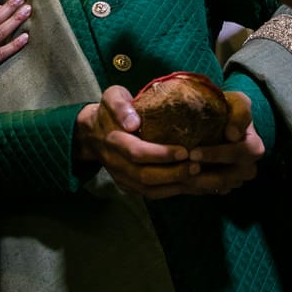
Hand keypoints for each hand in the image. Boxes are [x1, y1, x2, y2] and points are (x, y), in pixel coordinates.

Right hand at [74, 87, 263, 198]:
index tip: (184, 150)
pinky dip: (173, 192)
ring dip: (176, 186)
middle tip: (198, 166)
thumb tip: (133, 122)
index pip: (138, 153)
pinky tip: (193, 187)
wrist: (92, 134)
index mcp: (114, 141)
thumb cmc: (108, 111)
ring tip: (200, 178)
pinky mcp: (129, 186)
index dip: (161, 154)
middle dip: (174, 174)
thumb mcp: (111, 97)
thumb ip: (120, 105)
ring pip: (150, 190)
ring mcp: (122, 178)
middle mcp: (117, 164)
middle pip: (146, 176)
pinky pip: (152, 194)